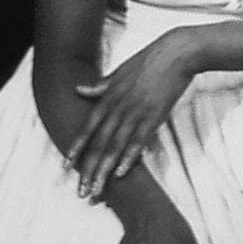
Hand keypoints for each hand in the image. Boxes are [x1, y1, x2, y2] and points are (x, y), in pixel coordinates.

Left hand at [71, 32, 193, 199]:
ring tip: (97, 190)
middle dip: (88, 169)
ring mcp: (135, 112)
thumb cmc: (149, 60)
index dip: (77, 148)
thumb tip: (79, 90)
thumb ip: (100, 86)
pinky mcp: (154, 115)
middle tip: (81, 191)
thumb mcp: (119, 71)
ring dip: (104, 170)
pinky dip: (130, 157)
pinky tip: (121, 173)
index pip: (88, 127)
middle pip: (99, 143)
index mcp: (108, 96)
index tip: (66, 167)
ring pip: (115, 146)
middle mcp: (118, 106)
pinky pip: (139, 140)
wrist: (176, 51)